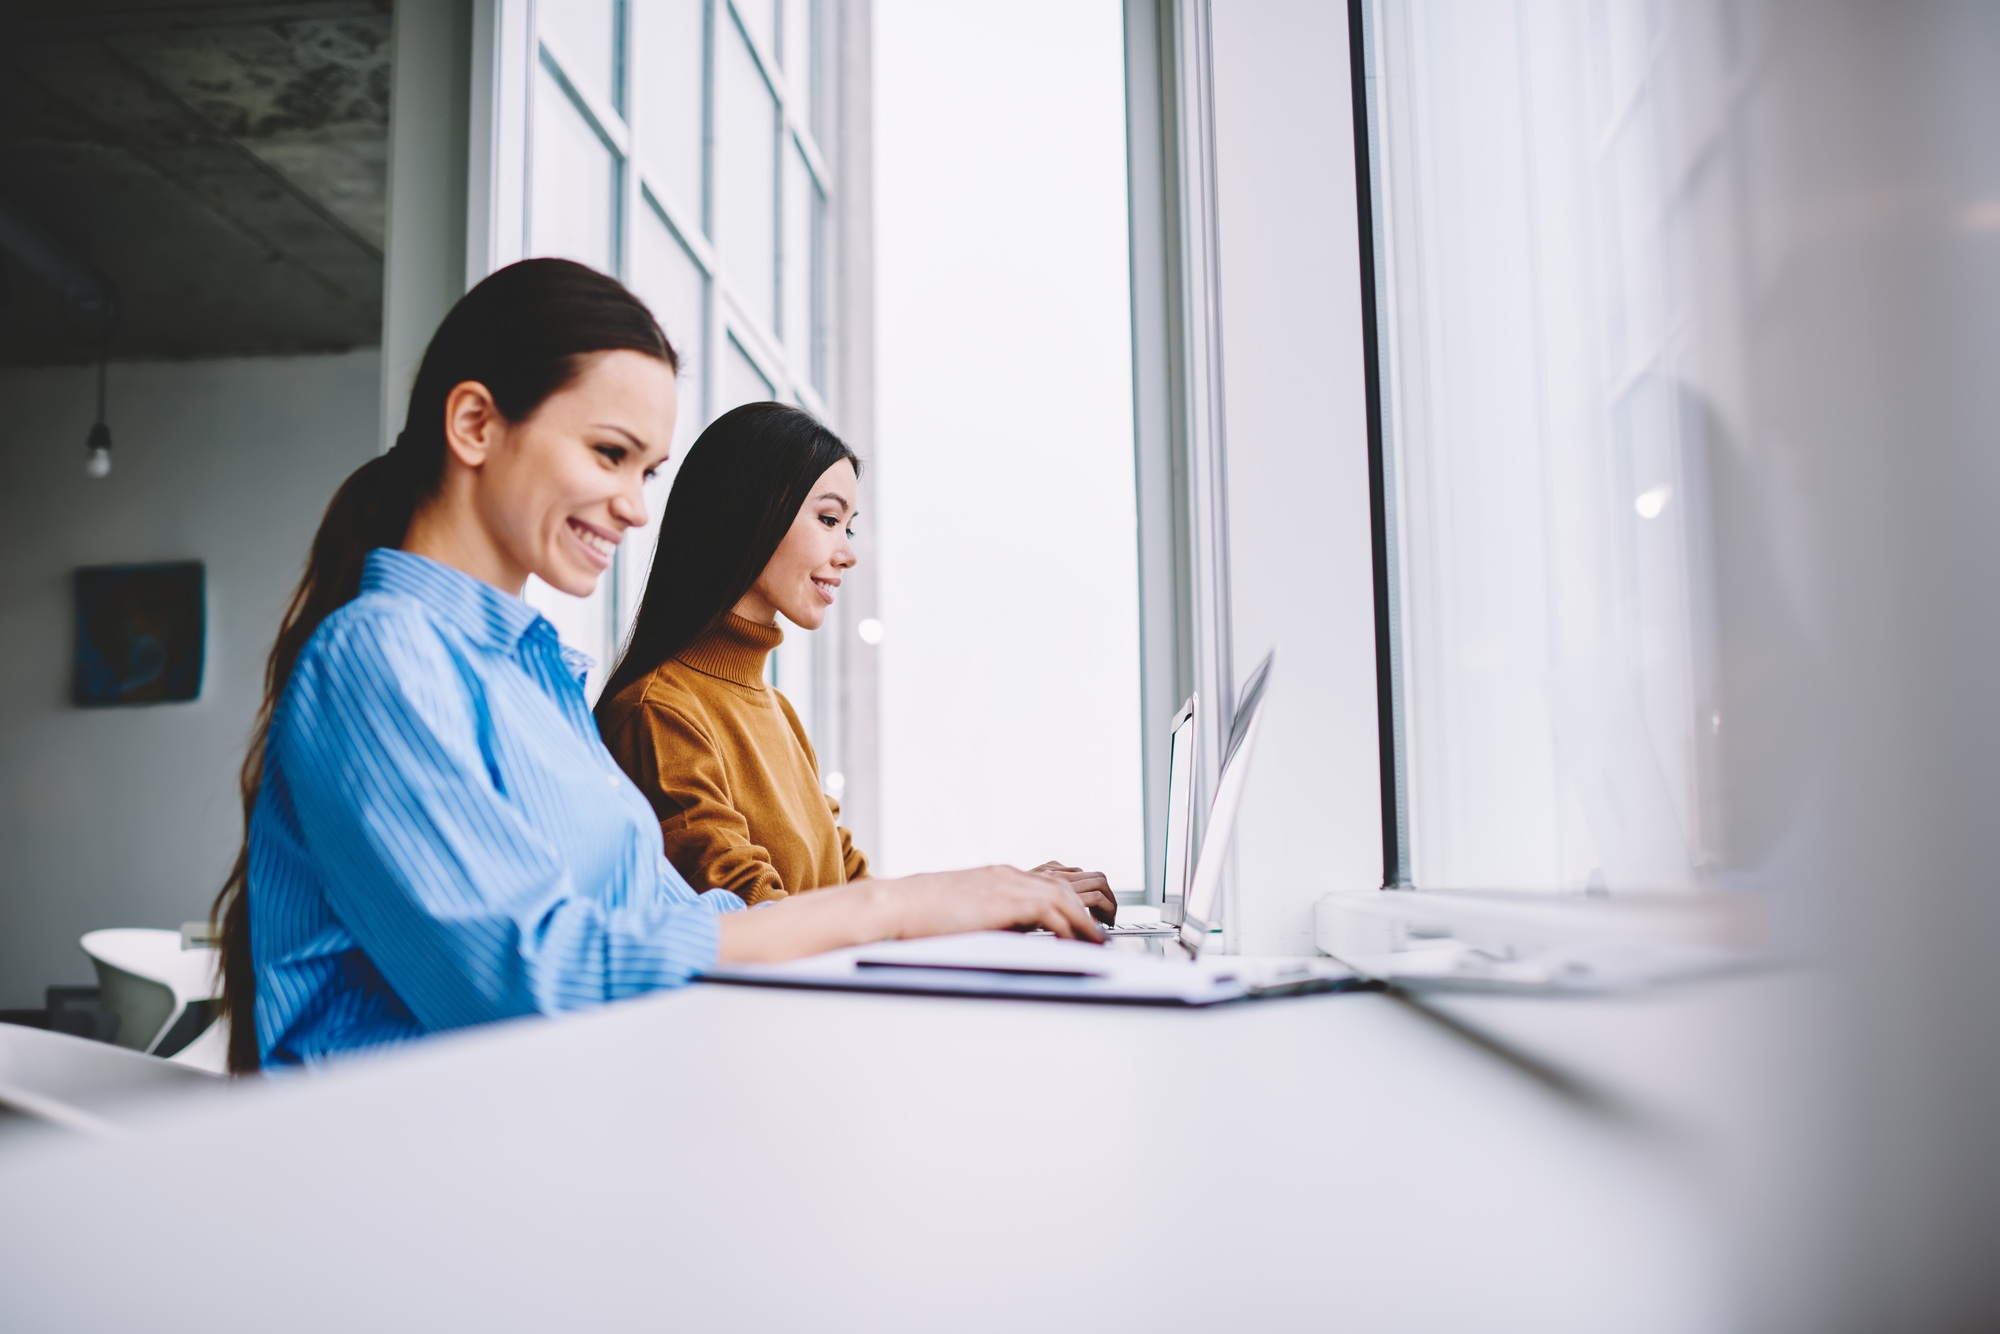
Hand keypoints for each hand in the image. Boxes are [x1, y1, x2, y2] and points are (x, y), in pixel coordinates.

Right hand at [881, 866, 1107, 942]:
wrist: (898, 905)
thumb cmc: (923, 914)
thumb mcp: (967, 913)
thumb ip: (993, 918)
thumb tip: (1014, 936)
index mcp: (999, 875)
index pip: (1050, 881)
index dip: (1074, 900)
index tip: (1088, 919)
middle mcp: (1008, 875)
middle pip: (1065, 884)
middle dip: (1090, 907)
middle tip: (1105, 930)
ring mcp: (1007, 884)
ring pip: (1065, 897)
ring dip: (1087, 921)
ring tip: (1100, 942)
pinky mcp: (1003, 900)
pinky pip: (1051, 911)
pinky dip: (1069, 927)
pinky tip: (1077, 944)